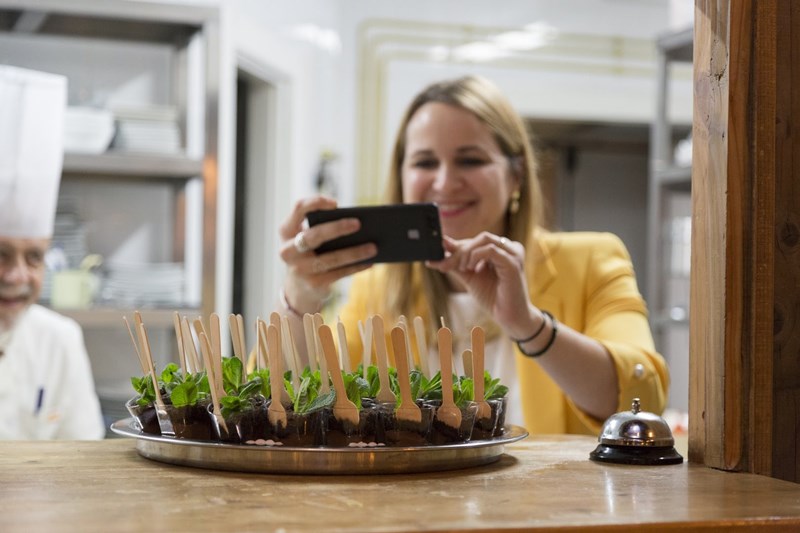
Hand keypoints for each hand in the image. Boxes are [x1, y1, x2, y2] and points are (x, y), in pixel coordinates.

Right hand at [279, 196, 376, 311]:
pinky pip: (339, 273)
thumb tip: (358, 225)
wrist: (300, 289)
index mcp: (286, 231)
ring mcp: (300, 269)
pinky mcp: (314, 284)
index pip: (298, 209)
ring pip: (331, 258)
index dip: (315, 203)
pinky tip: (370, 262)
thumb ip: (323, 227)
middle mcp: (288, 250)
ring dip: (354, 252)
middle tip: (358, 223)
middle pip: (313, 235)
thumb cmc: (311, 254)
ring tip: (374, 247)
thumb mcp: (310, 239)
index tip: (335, 203)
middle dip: (336, 228)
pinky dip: (356, 266)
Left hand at [427, 232, 538, 338]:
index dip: (454, 247)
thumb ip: (455, 264)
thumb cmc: (492, 297)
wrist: (508, 318)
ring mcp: (513, 253)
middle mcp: (508, 247)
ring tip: (461, 268)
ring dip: (466, 253)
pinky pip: (491, 250)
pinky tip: (472, 269)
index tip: (435, 256)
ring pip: (484, 239)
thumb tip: (436, 254)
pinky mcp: (513, 263)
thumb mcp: (469, 277)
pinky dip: (476, 256)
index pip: (474, 241)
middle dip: (458, 251)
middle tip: (443, 265)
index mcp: (499, 249)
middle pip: (478, 238)